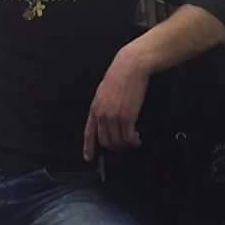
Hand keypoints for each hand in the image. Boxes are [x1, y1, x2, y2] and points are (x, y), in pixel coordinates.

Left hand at [83, 45, 148, 161]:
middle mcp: (102, 115)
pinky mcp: (127, 117)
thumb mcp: (103, 91)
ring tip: (132, 141)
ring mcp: (114, 117)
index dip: (88, 147)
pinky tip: (137, 139)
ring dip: (125, 145)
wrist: (130, 67)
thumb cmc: (118, 76)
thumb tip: (105, 120)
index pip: (89, 133)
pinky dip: (133, 141)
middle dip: (114, 147)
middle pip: (105, 141)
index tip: (89, 157)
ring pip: (117, 141)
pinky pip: (128, 137)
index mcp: (94, 108)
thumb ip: (102, 106)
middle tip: (122, 145)